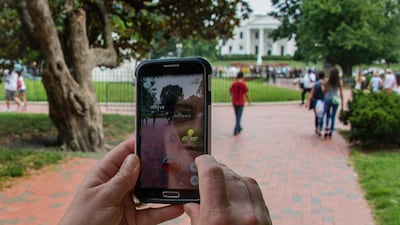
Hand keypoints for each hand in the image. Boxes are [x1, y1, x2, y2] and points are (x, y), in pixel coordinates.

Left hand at [58, 139, 183, 224]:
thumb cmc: (83, 221)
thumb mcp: (103, 196)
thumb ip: (121, 178)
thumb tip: (136, 158)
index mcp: (104, 174)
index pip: (123, 154)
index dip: (137, 144)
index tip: (154, 137)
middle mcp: (117, 186)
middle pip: (140, 172)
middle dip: (155, 167)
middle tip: (173, 160)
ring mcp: (127, 202)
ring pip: (149, 192)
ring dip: (162, 190)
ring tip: (178, 184)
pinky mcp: (134, 219)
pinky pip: (153, 213)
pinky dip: (165, 211)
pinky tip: (177, 206)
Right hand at [184, 155, 271, 224]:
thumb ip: (196, 216)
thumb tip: (192, 204)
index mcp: (218, 217)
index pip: (212, 172)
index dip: (205, 161)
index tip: (200, 160)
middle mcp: (242, 214)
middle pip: (229, 174)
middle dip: (217, 170)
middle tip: (207, 174)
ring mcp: (259, 216)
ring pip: (246, 180)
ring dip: (233, 178)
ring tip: (222, 186)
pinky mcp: (268, 220)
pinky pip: (257, 194)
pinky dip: (246, 190)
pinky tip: (237, 197)